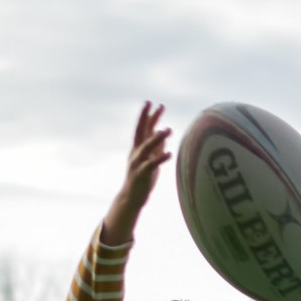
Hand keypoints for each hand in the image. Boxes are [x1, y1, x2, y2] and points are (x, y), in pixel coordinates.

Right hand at [103, 102, 171, 245]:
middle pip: (141, 131)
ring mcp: (138, 162)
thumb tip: (162, 132)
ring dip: (157, 138)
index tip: (152, 103)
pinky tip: (169, 153)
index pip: (142, 128)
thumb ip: (155, 146)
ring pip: (147, 147)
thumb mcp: (149, 159)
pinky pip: (152, 164)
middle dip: (147, 118)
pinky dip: (160, 158)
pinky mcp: (142, 174)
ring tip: (168, 130)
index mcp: (137, 148)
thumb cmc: (142, 178)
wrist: (132, 197)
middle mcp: (136, 152)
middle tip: (155, 106)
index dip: (147, 115)